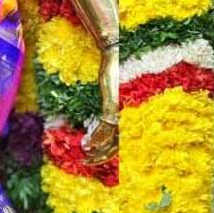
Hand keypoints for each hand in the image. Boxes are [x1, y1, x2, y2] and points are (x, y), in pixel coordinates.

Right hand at [82, 44, 118, 164]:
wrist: (116, 50)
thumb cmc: (116, 67)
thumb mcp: (111, 89)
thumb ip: (109, 102)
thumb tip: (104, 114)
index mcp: (125, 111)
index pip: (121, 138)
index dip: (110, 150)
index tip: (96, 156)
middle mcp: (125, 112)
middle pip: (117, 143)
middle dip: (103, 156)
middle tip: (88, 162)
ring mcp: (119, 108)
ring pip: (112, 138)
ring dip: (99, 149)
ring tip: (87, 156)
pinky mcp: (113, 103)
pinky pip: (107, 125)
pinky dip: (98, 136)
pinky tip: (90, 144)